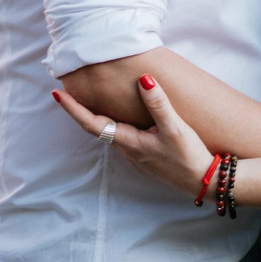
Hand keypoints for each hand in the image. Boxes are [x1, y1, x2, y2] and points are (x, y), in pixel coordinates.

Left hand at [54, 76, 212, 199]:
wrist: (203, 181)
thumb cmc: (188, 157)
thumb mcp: (174, 128)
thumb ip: (158, 104)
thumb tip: (143, 79)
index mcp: (128, 142)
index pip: (92, 123)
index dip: (74, 108)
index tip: (57, 93)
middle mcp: (127, 149)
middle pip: (96, 126)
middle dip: (80, 109)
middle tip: (67, 90)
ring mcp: (135, 152)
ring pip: (108, 131)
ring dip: (95, 115)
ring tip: (87, 98)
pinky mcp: (145, 153)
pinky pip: (121, 134)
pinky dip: (112, 120)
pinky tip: (119, 113)